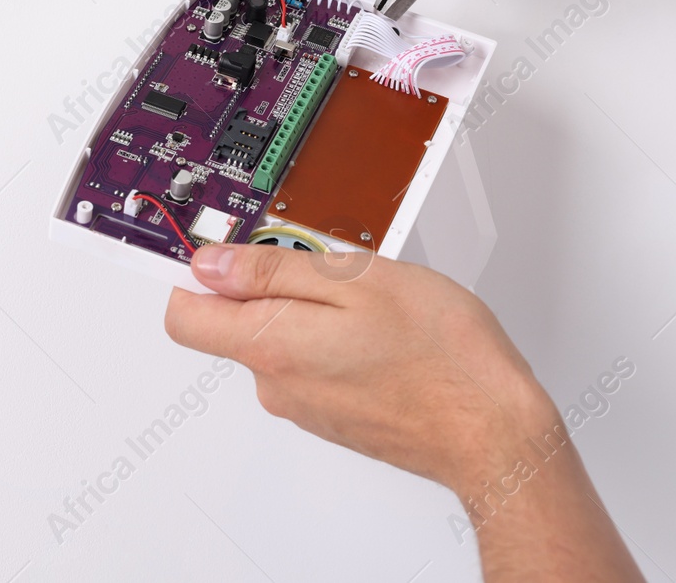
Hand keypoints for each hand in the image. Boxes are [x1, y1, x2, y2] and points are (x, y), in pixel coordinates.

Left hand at [165, 243, 553, 492]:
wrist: (489, 431)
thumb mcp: (361, 279)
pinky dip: (338, 339)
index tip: (216, 245)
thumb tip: (213, 263)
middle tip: (334, 261)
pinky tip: (385, 329)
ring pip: (283, 339)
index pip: (186, 313)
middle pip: (238, 321)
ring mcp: (305, 406)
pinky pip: (315, 364)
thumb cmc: (441, 356)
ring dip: (314, 310)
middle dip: (273, 282)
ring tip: (375, 297)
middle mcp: (277, 383)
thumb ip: (277, 269)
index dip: (197, 271)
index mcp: (273, 344)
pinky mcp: (333, 416)